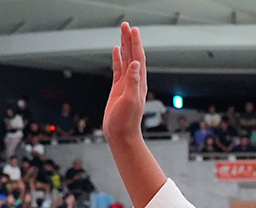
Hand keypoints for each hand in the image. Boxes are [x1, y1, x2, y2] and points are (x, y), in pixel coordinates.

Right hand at [103, 23, 147, 146]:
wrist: (121, 135)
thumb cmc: (126, 122)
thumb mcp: (130, 101)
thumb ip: (132, 82)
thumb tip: (135, 64)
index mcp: (139, 83)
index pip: (138, 58)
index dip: (136, 44)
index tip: (134, 30)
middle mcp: (134, 82)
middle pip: (132, 55)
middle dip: (130, 40)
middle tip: (126, 25)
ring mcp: (126, 85)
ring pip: (125, 60)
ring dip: (124, 46)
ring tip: (122, 32)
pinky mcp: (118, 89)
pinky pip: (118, 69)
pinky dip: (117, 58)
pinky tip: (116, 51)